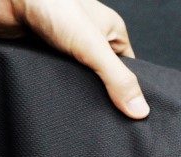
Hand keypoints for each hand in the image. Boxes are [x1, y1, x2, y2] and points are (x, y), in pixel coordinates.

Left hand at [0, 0, 148, 118]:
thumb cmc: (51, 3)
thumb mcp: (93, 46)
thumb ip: (118, 79)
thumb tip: (140, 112)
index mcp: (109, 33)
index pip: (128, 71)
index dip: (130, 93)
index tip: (132, 117)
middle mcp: (88, 40)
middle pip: (102, 80)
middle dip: (100, 97)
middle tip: (102, 120)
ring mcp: (63, 49)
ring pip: (76, 82)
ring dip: (73, 94)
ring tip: (77, 112)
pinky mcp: (39, 55)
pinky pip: (52, 80)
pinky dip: (52, 89)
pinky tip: (54, 100)